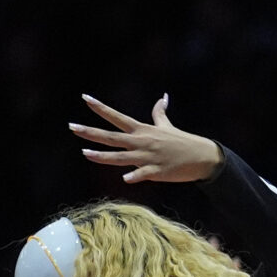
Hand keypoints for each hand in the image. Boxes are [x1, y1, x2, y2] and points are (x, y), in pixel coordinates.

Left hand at [70, 94, 221, 183]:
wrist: (203, 157)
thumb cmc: (184, 141)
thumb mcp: (168, 126)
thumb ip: (160, 114)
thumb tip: (162, 98)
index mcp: (142, 130)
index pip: (116, 117)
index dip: (100, 108)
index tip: (85, 98)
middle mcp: (142, 142)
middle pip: (111, 136)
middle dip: (91, 132)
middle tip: (72, 127)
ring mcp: (149, 157)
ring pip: (121, 157)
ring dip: (103, 156)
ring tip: (85, 153)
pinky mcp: (158, 171)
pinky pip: (143, 174)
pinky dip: (135, 176)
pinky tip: (125, 179)